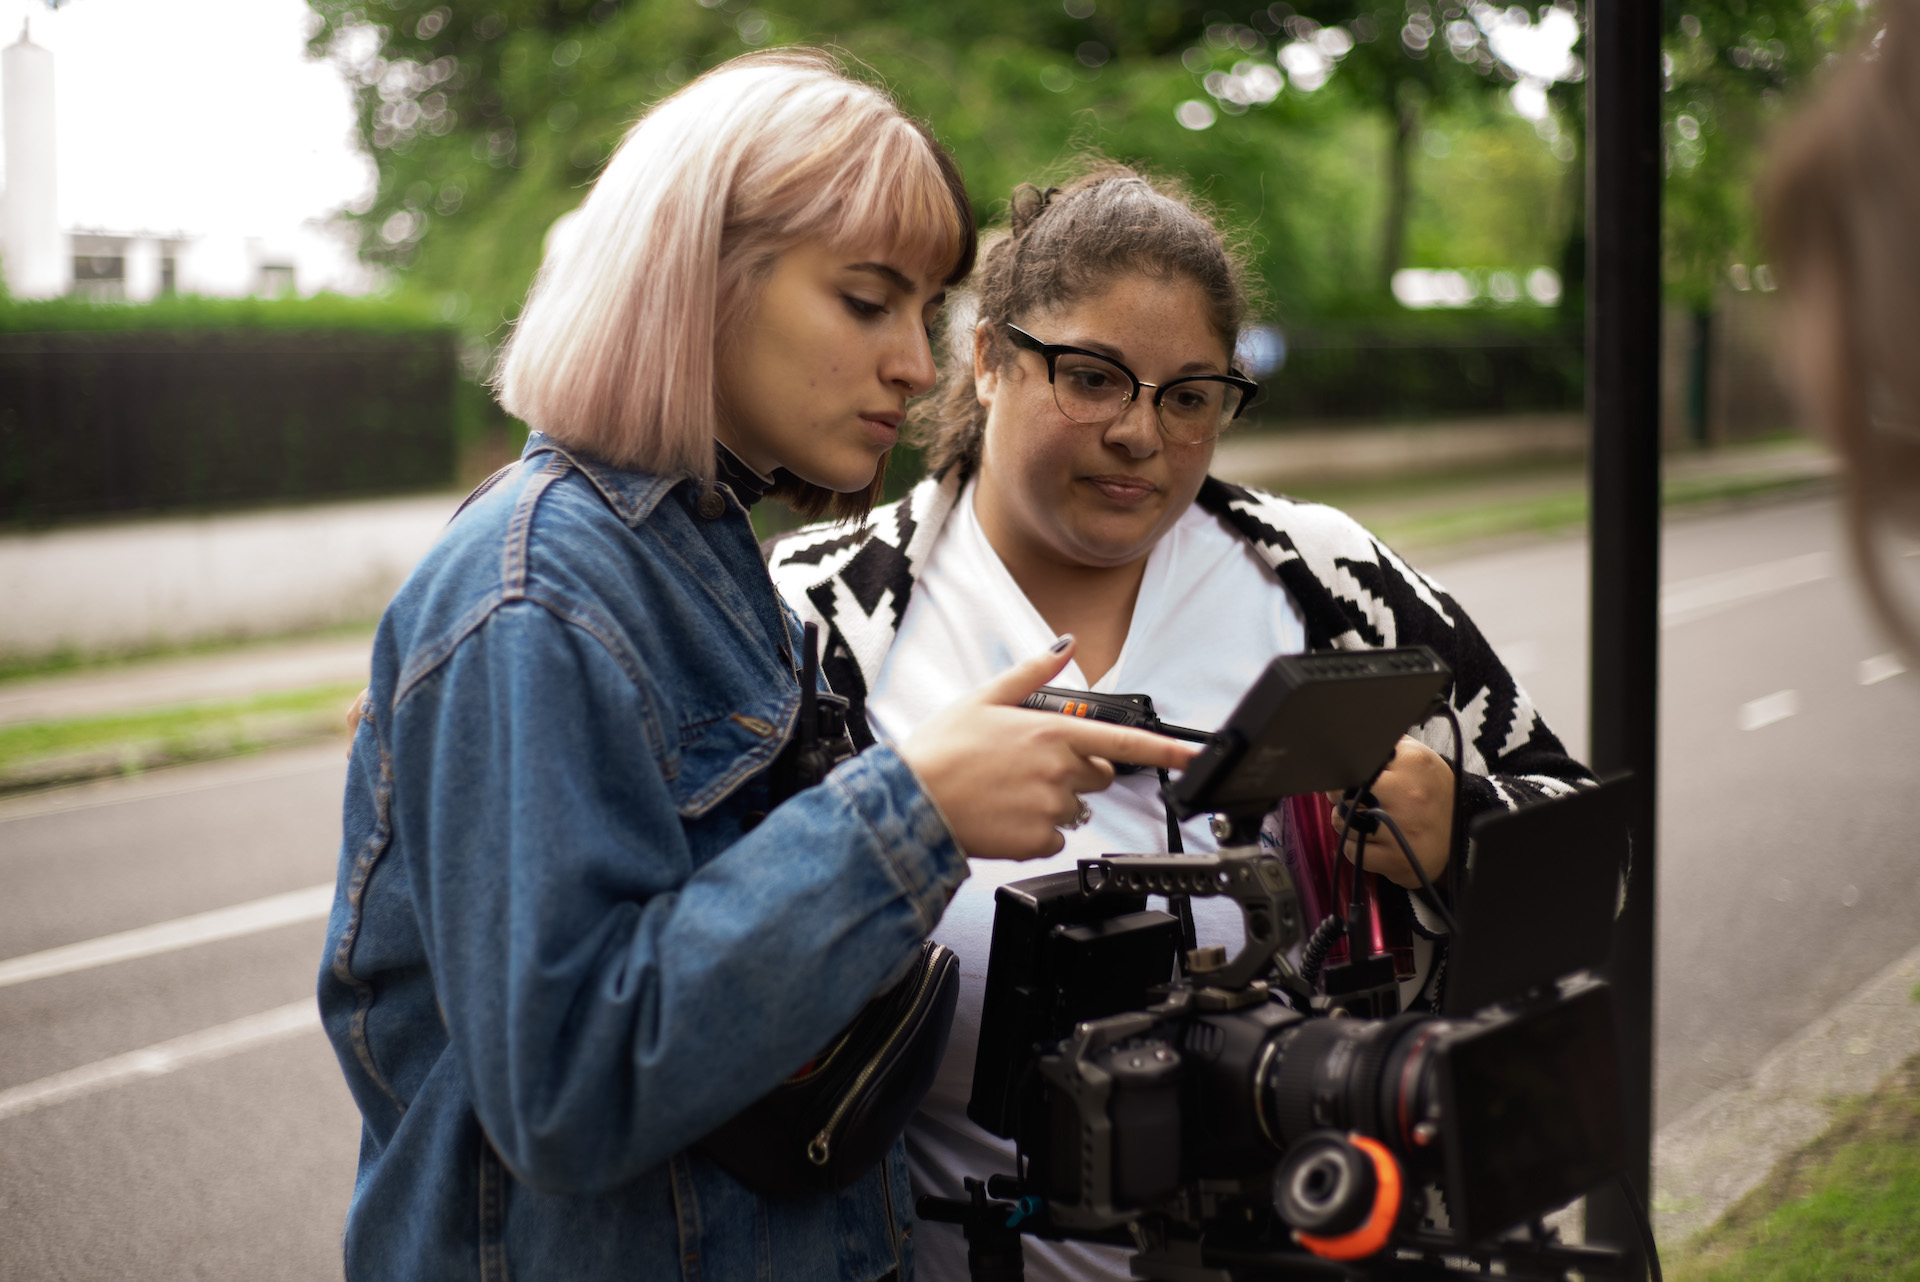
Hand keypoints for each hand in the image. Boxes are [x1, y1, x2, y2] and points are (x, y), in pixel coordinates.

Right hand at [899, 636, 1201, 860]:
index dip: (1168, 750)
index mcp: (1052, 732)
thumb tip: (1065, 646)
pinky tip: (1005, 816)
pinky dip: (1037, 831)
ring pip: (1078, 808)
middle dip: (1077, 772)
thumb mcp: (984, 697)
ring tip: (1009, 792)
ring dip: (1054, 802)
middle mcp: (1059, 770)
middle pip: (1100, 776)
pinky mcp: (1039, 841)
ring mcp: (1052, 808)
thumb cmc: (940, 750)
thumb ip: (1033, 674)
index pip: (1125, 741)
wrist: (910, 802)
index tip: (1196, 756)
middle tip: (1031, 768)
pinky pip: (1057, 837)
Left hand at [1330, 736, 1454, 890]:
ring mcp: (1402, 828)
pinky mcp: (1396, 859)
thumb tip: (1355, 734)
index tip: (1349, 780)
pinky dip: (1354, 848)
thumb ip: (1388, 743)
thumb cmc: (1431, 793)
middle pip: (1342, 791)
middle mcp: (1408, 794)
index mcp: (1413, 763)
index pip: (1355, 762)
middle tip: (1357, 801)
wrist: (1462, 834)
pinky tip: (1373, 842)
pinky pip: (1350, 850)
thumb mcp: (1418, 757)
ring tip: (1368, 822)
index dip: (1344, 773)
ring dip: (1348, 823)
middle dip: (1341, 796)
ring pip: (1341, 822)